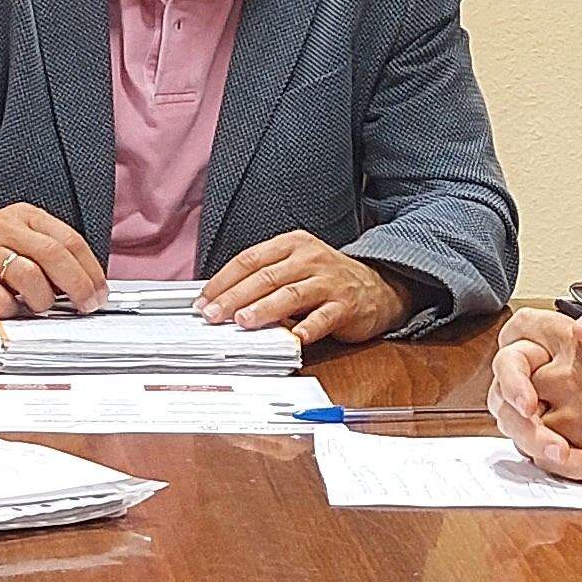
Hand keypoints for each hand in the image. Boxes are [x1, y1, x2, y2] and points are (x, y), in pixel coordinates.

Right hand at [0, 205, 105, 320]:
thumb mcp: (17, 235)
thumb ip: (49, 251)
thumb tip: (86, 282)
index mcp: (24, 216)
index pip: (70, 239)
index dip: (91, 269)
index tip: (100, 291)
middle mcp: (4, 229)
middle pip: (54, 256)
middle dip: (79, 286)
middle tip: (87, 305)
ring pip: (30, 277)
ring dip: (44, 300)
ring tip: (41, 306)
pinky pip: (1, 302)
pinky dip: (12, 311)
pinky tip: (9, 307)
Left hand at [203, 231, 410, 343]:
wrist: (378, 287)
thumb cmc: (327, 279)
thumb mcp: (296, 267)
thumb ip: (265, 279)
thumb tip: (223, 301)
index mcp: (292, 244)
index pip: (250, 259)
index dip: (223, 281)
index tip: (203, 300)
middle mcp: (310, 259)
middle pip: (265, 277)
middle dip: (235, 297)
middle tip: (213, 315)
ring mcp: (329, 281)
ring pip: (290, 294)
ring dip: (264, 309)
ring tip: (243, 322)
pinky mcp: (346, 305)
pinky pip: (324, 317)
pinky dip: (307, 328)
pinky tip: (293, 337)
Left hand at [504, 294, 581, 480]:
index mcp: (577, 342)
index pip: (522, 329)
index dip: (518, 338)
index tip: (526, 350)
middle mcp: (566, 379)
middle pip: (507, 384)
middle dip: (512, 390)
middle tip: (527, 397)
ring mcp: (574, 418)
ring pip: (523, 427)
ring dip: (531, 429)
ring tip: (553, 429)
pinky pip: (553, 457)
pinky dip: (562, 458)